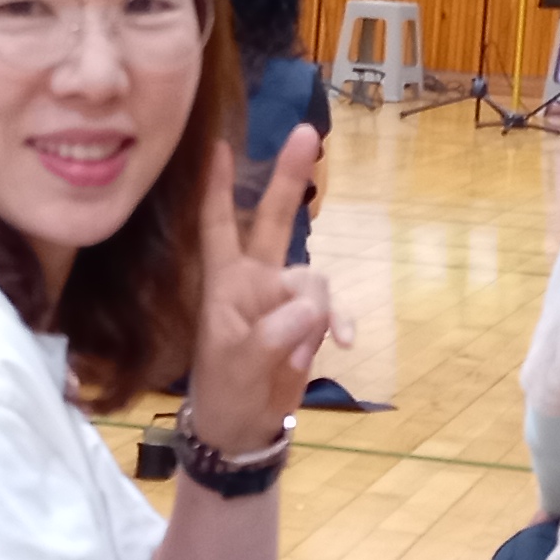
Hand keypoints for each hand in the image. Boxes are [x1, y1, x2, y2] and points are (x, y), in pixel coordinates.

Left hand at [184, 126, 344, 456]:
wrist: (244, 427)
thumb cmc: (226, 390)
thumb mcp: (241, 361)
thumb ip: (275, 330)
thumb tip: (313, 307)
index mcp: (225, 281)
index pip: (216, 224)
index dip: (216, 186)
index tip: (217, 144)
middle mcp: (255, 279)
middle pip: (273, 220)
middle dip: (290, 178)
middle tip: (307, 133)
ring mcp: (284, 299)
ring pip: (313, 280)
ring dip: (313, 317)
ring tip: (294, 356)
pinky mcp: (308, 321)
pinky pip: (331, 310)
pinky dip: (337, 324)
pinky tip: (343, 344)